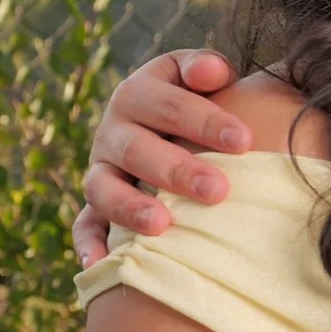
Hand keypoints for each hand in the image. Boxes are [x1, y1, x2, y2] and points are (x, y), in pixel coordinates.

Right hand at [73, 49, 250, 266]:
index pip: (168, 105)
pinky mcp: (95, 204)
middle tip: (219, 190)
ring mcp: (101, 170)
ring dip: (129, 207)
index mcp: (138, 93)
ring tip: (162, 226)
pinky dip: (88, 244)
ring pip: (103, 188)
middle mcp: (113, 131)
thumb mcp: (199, 75)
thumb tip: (214, 72)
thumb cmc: (199, 100)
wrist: (168, 124)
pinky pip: (84, 226)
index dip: (205, 121)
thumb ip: (205, 68)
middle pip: (136, 149)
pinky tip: (100, 263)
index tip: (246, 142)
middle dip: (176, 170)